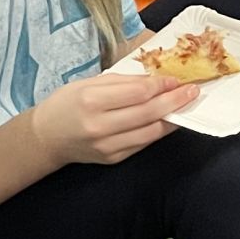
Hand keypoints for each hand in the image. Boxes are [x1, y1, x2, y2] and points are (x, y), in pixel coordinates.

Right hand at [32, 62, 198, 167]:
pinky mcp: (113, 159)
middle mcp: (100, 126)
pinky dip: (158, 131)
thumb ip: (123, 82)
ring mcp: (108, 146)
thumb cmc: (67, 104)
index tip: (176, 79)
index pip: (138, 93)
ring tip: (186, 105)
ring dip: (173, 118)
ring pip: (151, 132)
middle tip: (193, 91)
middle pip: (149, 113)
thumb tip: (157, 81)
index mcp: (92, 101)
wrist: (47, 138)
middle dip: (175, 100)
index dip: (162, 85)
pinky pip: (143, 144)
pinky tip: (167, 120)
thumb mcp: (89, 83)